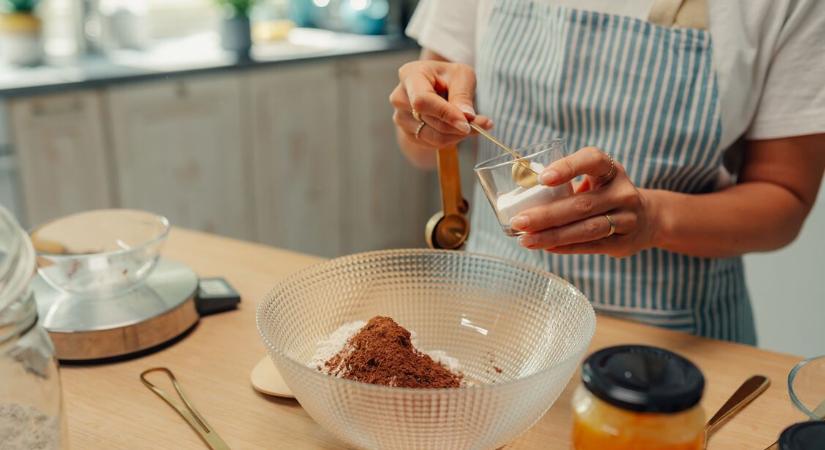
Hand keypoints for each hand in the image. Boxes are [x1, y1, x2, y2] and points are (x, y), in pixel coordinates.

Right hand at [389, 60, 492, 148]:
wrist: (437, 86)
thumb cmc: (448, 77)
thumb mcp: (462, 75)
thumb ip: (463, 95)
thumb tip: (467, 116)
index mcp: (410, 75)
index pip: (422, 100)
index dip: (445, 114)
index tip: (466, 124)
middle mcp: (400, 98)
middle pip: (428, 120)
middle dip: (457, 126)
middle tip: (481, 124)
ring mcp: (401, 118)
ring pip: (432, 136)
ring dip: (456, 135)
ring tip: (471, 124)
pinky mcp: (408, 133)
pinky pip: (432, 144)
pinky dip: (450, 139)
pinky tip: (458, 128)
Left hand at [511, 147, 659, 257]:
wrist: (647, 219)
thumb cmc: (605, 194)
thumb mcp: (595, 180)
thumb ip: (566, 184)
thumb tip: (519, 198)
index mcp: (611, 170)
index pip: (593, 160)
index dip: (568, 167)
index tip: (542, 178)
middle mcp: (622, 192)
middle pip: (582, 204)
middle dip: (546, 215)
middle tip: (518, 221)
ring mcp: (626, 219)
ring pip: (586, 229)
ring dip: (552, 236)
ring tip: (525, 240)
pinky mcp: (623, 242)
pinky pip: (590, 246)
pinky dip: (565, 247)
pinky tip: (545, 247)